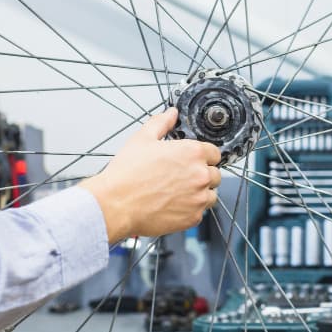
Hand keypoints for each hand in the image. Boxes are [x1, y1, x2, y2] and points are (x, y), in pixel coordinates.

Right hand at [80, 108, 220, 243]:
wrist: (116, 203)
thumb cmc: (127, 174)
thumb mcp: (143, 138)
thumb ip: (162, 123)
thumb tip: (171, 114)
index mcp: (193, 153)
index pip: (214, 153)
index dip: (203, 156)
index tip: (193, 161)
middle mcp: (200, 175)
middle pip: (215, 174)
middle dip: (202, 175)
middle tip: (182, 178)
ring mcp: (198, 198)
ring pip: (210, 195)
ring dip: (200, 193)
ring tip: (177, 192)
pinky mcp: (193, 217)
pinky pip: (200, 212)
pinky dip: (190, 210)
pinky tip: (173, 204)